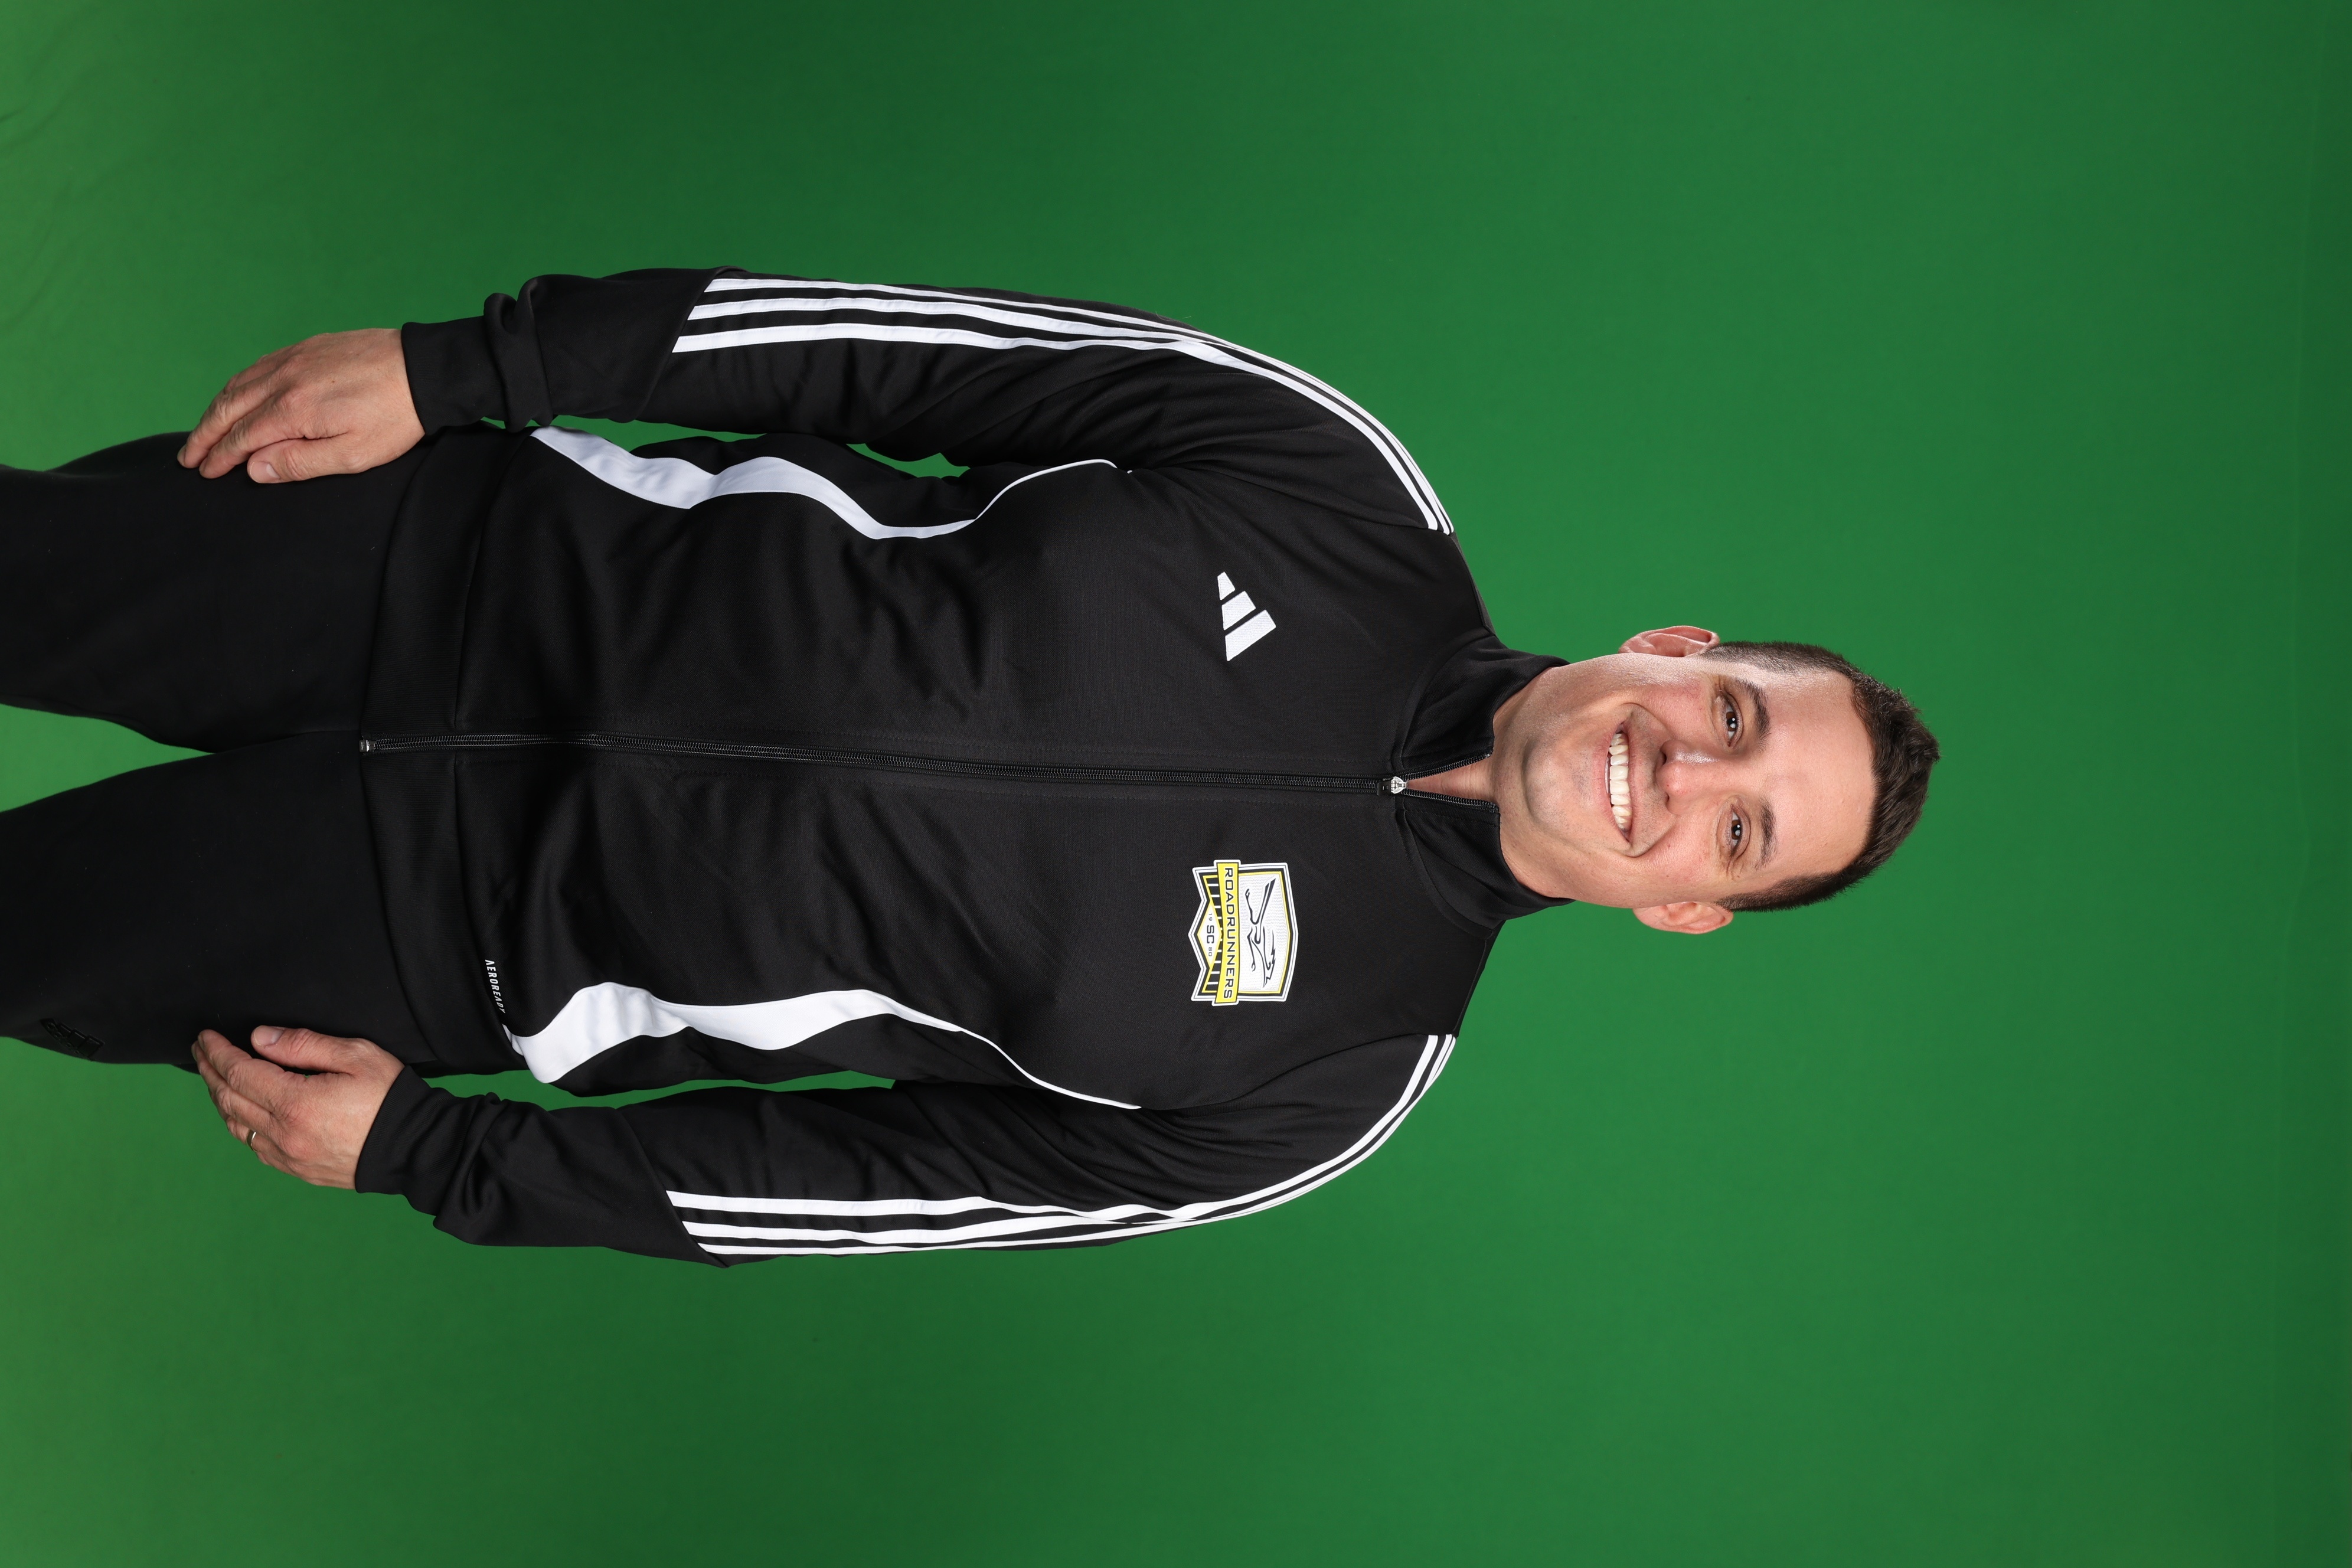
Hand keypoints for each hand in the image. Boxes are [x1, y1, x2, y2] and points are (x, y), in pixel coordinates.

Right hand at [177, 328, 425, 483]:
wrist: (426, 369)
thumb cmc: (396, 418)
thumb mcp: (354, 454)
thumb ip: (300, 463)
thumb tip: (254, 469)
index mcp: (292, 409)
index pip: (241, 437)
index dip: (220, 457)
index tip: (204, 472)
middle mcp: (283, 378)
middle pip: (229, 408)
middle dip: (205, 434)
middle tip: (188, 456)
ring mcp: (293, 358)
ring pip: (239, 384)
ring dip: (216, 408)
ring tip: (204, 430)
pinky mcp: (307, 347)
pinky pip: (258, 366)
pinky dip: (237, 384)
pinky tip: (236, 394)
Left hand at [192, 1026, 404, 1188]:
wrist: (414, 1148)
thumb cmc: (390, 1097)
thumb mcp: (355, 1055)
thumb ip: (305, 1045)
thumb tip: (260, 1039)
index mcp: (295, 1103)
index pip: (239, 1073)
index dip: (217, 1052)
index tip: (206, 1037)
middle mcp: (284, 1134)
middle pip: (229, 1099)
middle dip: (210, 1072)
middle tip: (200, 1051)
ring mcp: (288, 1156)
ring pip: (237, 1126)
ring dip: (220, 1099)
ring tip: (215, 1078)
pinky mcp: (298, 1169)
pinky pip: (255, 1147)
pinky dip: (240, 1125)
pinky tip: (241, 1113)